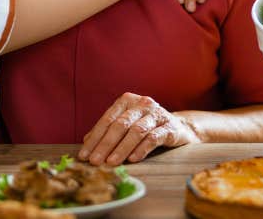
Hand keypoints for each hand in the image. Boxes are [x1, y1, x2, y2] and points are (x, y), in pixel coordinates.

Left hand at [78, 92, 200, 165]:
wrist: (177, 127)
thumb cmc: (146, 126)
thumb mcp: (126, 124)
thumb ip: (107, 131)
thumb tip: (87, 142)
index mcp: (127, 100)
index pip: (108, 119)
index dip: (95, 138)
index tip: (84, 155)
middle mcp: (142, 104)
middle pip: (121, 125)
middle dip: (106, 144)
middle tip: (95, 161)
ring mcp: (157, 114)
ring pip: (136, 131)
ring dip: (122, 148)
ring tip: (111, 162)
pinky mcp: (170, 127)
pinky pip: (153, 138)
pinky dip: (141, 149)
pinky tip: (133, 159)